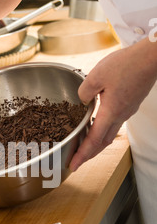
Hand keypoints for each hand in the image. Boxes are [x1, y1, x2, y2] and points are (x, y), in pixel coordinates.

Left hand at [69, 38, 156, 170]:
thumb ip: (83, 92)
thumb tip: (81, 101)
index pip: (93, 140)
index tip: (74, 165)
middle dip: (89, 154)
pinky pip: (115, 122)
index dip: (82, 154)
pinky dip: (103, 129)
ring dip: (96, 142)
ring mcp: (127, 110)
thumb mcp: (96, 76)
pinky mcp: (130, 104)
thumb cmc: (127, 65)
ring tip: (84, 144)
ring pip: (110, 133)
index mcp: (110, 112)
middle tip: (77, 159)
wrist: (150, 58)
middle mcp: (120, 115)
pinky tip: (97, 123)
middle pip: (103, 142)